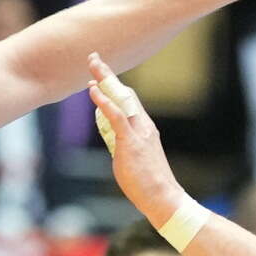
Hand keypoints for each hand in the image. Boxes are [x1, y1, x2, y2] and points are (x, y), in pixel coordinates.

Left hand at [87, 53, 184, 222]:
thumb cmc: (149, 184)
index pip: (128, 101)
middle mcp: (143, 125)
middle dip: (108, 75)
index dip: (114, 86)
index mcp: (144, 129)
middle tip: (94, 58)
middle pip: (124, 93)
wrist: (163, 198)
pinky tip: (93, 90)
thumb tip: (115, 142)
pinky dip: (104, 101)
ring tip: (92, 64)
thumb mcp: (134, 160)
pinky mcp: (131, 141)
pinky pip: (116, 116)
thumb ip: (125, 146)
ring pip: (121, 98)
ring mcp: (138, 132)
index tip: (101, 75)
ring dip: (105, 80)